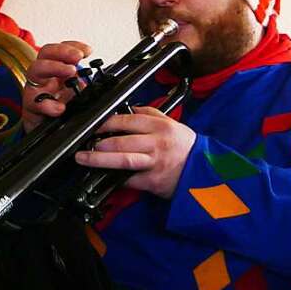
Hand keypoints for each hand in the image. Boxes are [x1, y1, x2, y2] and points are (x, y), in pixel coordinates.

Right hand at [21, 41, 91, 132]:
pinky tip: (60, 108)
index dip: (73, 46)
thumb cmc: (63, 109)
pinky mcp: (31, 107)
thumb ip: (86, 88)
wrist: (50, 131)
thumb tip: (102, 83)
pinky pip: (35, 102)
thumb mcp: (77, 95)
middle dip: (62, 51)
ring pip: (35, 70)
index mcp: (57, 71)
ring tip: (70, 72)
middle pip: (46, 54)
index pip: (61, 51)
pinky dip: (47, 104)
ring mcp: (36, 89)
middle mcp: (44, 76)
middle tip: (77, 57)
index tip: (88, 50)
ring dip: (54, 67)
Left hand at [74, 106, 195, 198]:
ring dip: (100, 160)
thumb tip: (128, 108)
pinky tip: (104, 177)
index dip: (106, 123)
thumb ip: (150, 114)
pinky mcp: (154, 181)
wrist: (206, 172)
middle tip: (85, 145)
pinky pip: (131, 180)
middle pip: (121, 141)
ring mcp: (155, 163)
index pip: (128, 120)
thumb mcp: (173, 124)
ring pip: (123, 160)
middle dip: (99, 143)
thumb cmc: (188, 149)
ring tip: (85, 159)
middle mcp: (157, 144)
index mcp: (161, 127)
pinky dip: (116, 179)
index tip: (94, 126)